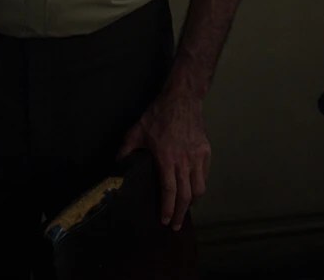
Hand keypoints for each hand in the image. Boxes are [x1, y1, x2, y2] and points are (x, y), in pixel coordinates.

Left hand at [117, 90, 209, 228]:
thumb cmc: (159, 114)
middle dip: (181, 213)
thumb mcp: (137, 131)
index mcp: (167, 158)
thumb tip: (117, 164)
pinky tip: (193, 189)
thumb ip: (126, 149)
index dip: (168, 208)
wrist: (183, 98)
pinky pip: (205, 174)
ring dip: (192, 202)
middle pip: (186, 195)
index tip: (165, 220)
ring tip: (185, 209)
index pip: (170, 191)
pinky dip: (199, 185)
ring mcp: (198, 156)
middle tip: (176, 224)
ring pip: (200, 187)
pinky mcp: (206, 150)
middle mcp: (185, 160)